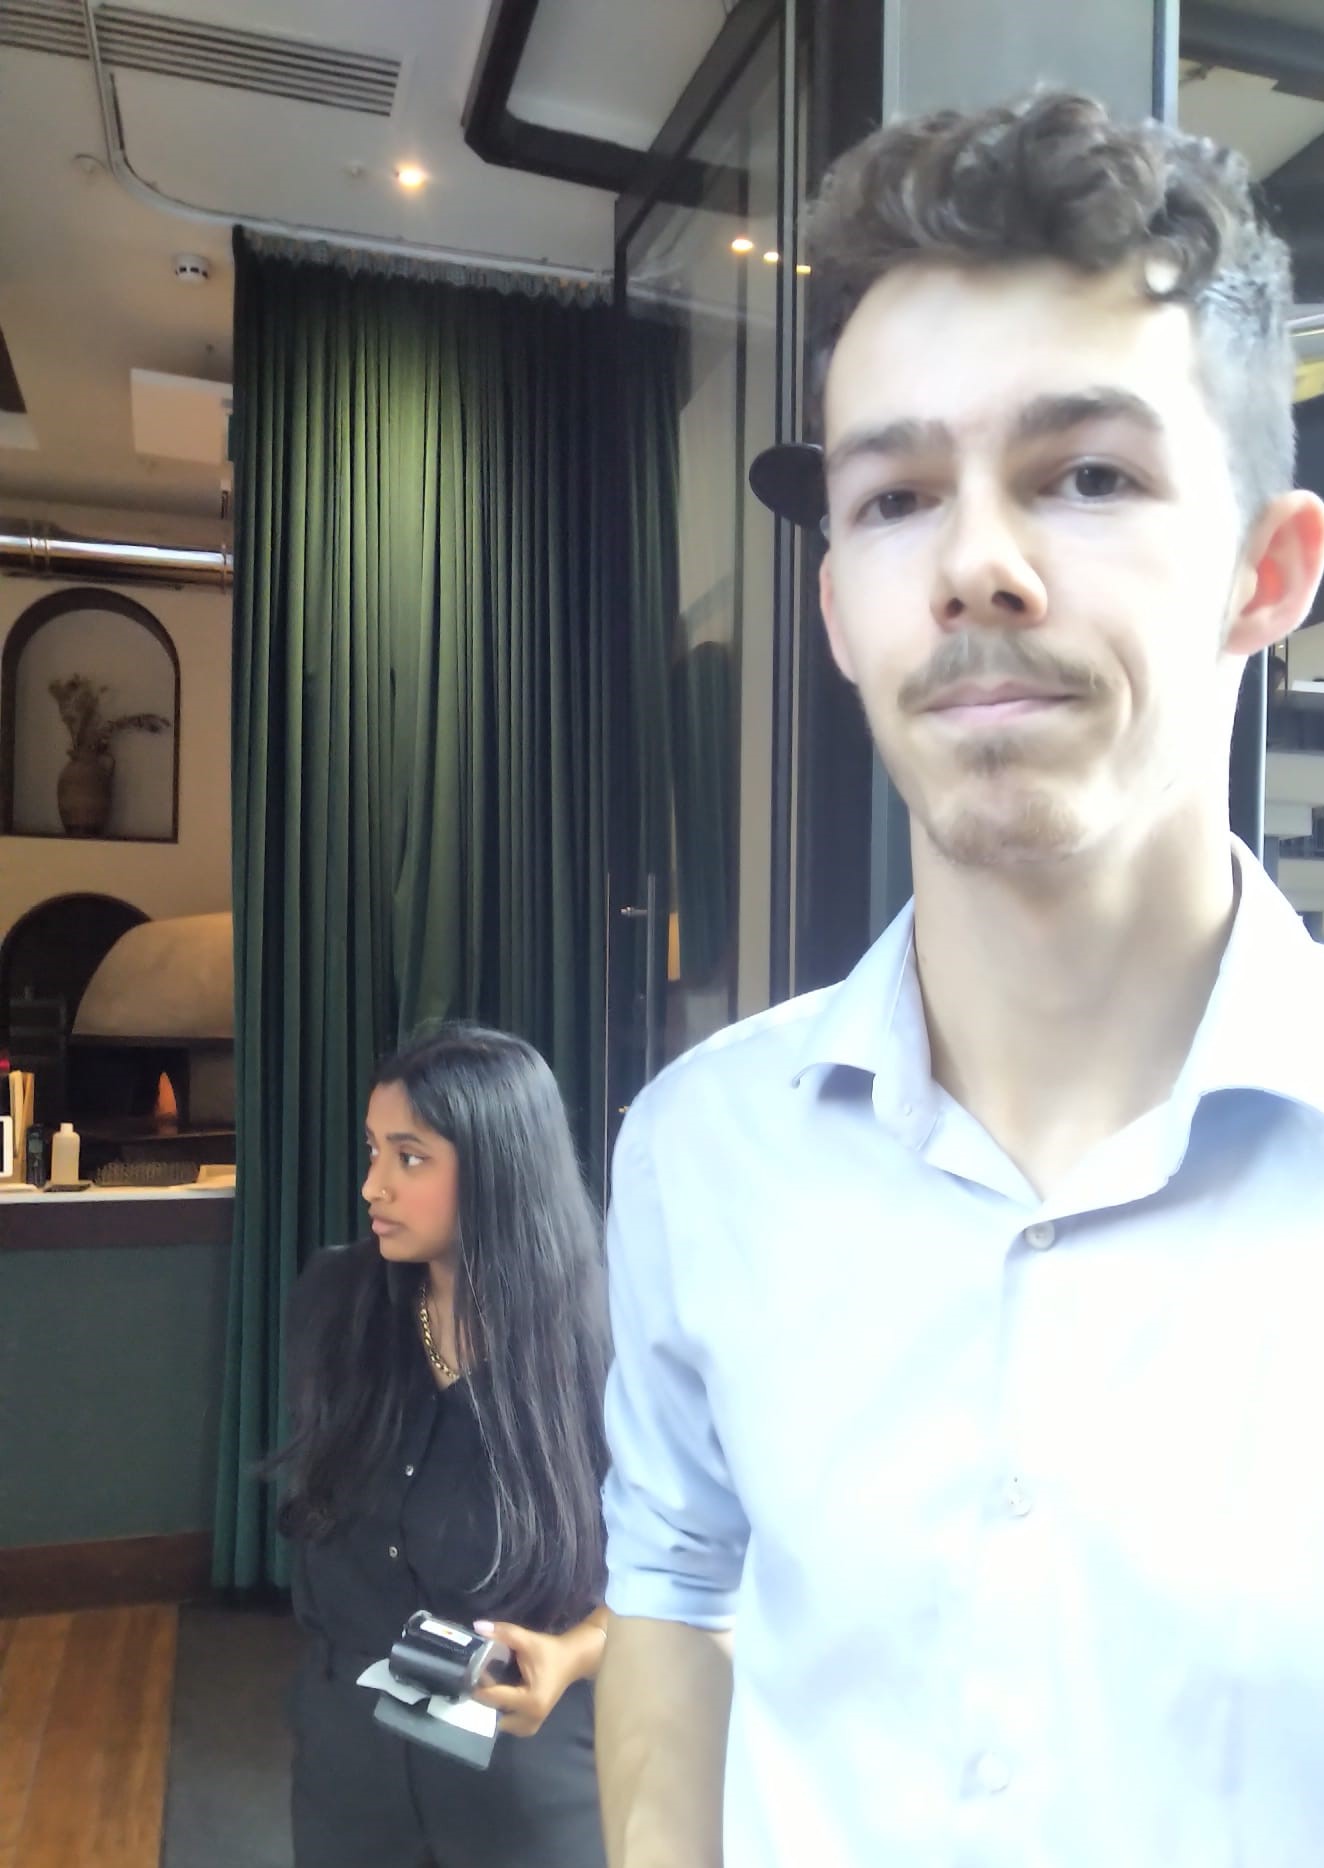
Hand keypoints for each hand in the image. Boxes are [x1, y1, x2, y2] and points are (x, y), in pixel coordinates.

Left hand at [469, 1618, 591, 1737]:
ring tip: (488, 1689)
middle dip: (485, 1700)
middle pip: (496, 1715)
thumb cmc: (550, 1651)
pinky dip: (503, 1713)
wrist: (573, 1659)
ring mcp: (534, 1723)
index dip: (480, 1685)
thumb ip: (503, 1633)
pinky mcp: (534, 1722)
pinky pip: (512, 1724)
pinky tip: (499, 1697)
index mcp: (531, 1700)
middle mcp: (532, 1717)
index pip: (495, 1698)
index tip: (469, 1674)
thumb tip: (478, 1626)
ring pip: (503, 1723)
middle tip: (478, 1681)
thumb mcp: (527, 1640)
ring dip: (493, 1709)